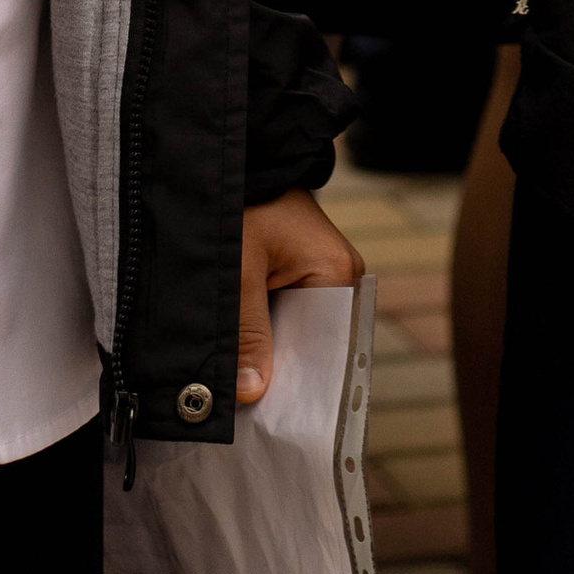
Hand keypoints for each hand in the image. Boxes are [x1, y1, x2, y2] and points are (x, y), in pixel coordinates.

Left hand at [236, 184, 364, 405]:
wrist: (234, 153)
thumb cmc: (239, 202)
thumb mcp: (237, 271)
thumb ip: (246, 332)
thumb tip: (254, 395)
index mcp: (338, 274)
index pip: (328, 349)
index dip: (298, 385)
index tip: (269, 420)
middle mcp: (339, 275)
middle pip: (311, 344)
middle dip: (276, 372)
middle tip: (241, 409)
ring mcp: (321, 273)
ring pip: (295, 333)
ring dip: (265, 354)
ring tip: (235, 388)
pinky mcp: (298, 271)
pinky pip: (285, 316)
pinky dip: (261, 334)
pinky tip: (238, 356)